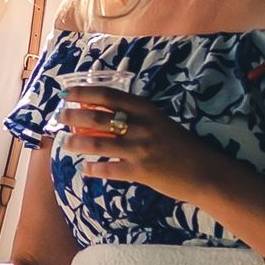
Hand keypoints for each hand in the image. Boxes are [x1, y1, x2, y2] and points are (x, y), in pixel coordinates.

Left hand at [57, 89, 214, 204]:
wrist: (205, 171)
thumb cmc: (181, 146)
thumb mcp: (160, 122)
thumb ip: (135, 118)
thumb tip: (102, 115)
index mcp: (146, 110)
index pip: (108, 96)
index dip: (83, 93)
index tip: (66, 92)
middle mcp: (141, 126)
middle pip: (98, 118)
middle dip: (73, 116)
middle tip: (59, 117)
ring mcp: (140, 149)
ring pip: (98, 143)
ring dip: (76, 142)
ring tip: (65, 142)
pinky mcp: (140, 172)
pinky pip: (109, 169)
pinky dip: (94, 168)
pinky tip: (85, 168)